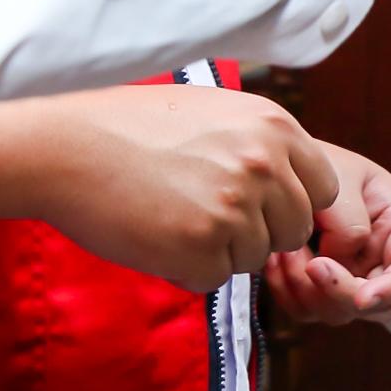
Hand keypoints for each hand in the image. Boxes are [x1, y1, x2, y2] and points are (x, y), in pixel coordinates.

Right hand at [0, 86, 338, 291]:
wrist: (65, 148)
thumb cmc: (132, 128)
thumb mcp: (218, 112)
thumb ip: (265, 144)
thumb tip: (298, 180)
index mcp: (276, 127)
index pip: (325, 188)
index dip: (293, 205)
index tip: (261, 208)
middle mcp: (266, 164)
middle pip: (296, 229)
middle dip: (261, 234)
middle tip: (209, 219)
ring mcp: (236, 205)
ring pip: (256, 257)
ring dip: (221, 252)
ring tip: (175, 220)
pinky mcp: (201, 245)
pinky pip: (214, 278)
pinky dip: (187, 271)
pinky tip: (157, 240)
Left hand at [263, 143, 390, 322]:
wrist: (278, 167)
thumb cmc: (318, 164)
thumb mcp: (341, 179)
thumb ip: (350, 222)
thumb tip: (339, 260)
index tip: (361, 298)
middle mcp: (379, 255)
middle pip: (379, 302)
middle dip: (341, 294)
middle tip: (310, 265)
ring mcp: (350, 273)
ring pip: (340, 311)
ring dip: (306, 289)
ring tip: (285, 250)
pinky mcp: (319, 285)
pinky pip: (307, 309)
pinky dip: (287, 292)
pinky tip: (277, 261)